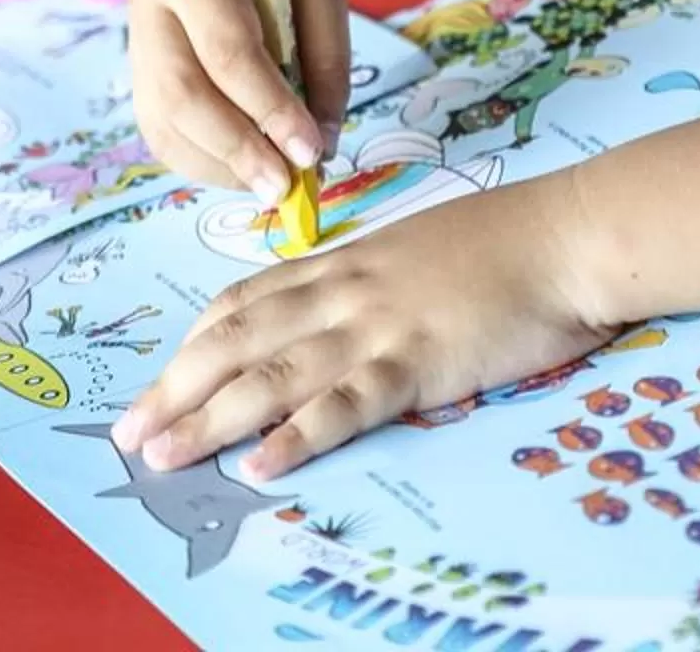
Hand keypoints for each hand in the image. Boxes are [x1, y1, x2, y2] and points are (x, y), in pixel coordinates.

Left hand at [114, 172, 612, 481]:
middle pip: (239, 340)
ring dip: (209, 418)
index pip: (248, 299)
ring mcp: (376, 326)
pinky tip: (260, 465)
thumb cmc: (509, 242)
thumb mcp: (423, 248)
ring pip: (272, 375)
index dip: (197, 341)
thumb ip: (377, 277)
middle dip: (177, 388)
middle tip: (131, 432)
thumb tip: (346, 308)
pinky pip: (343, 406)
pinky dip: (297, 437)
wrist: (567, 234)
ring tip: (163, 455)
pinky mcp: (416, 363)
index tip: (163, 376)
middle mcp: (345, 292)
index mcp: (348, 262)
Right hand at [126, 0, 349, 200]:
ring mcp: (136, 34)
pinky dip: (204, 160)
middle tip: (286, 189)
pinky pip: (162, 129)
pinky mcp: (139, 69)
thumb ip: (326, 62)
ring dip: (220, 165)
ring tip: (274, 187)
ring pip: (163, 120)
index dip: (268, 107)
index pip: (227, 49)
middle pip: (182, 92)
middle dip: (236, 149)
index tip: (311, 152)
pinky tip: (247, 170)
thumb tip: (318, 147)